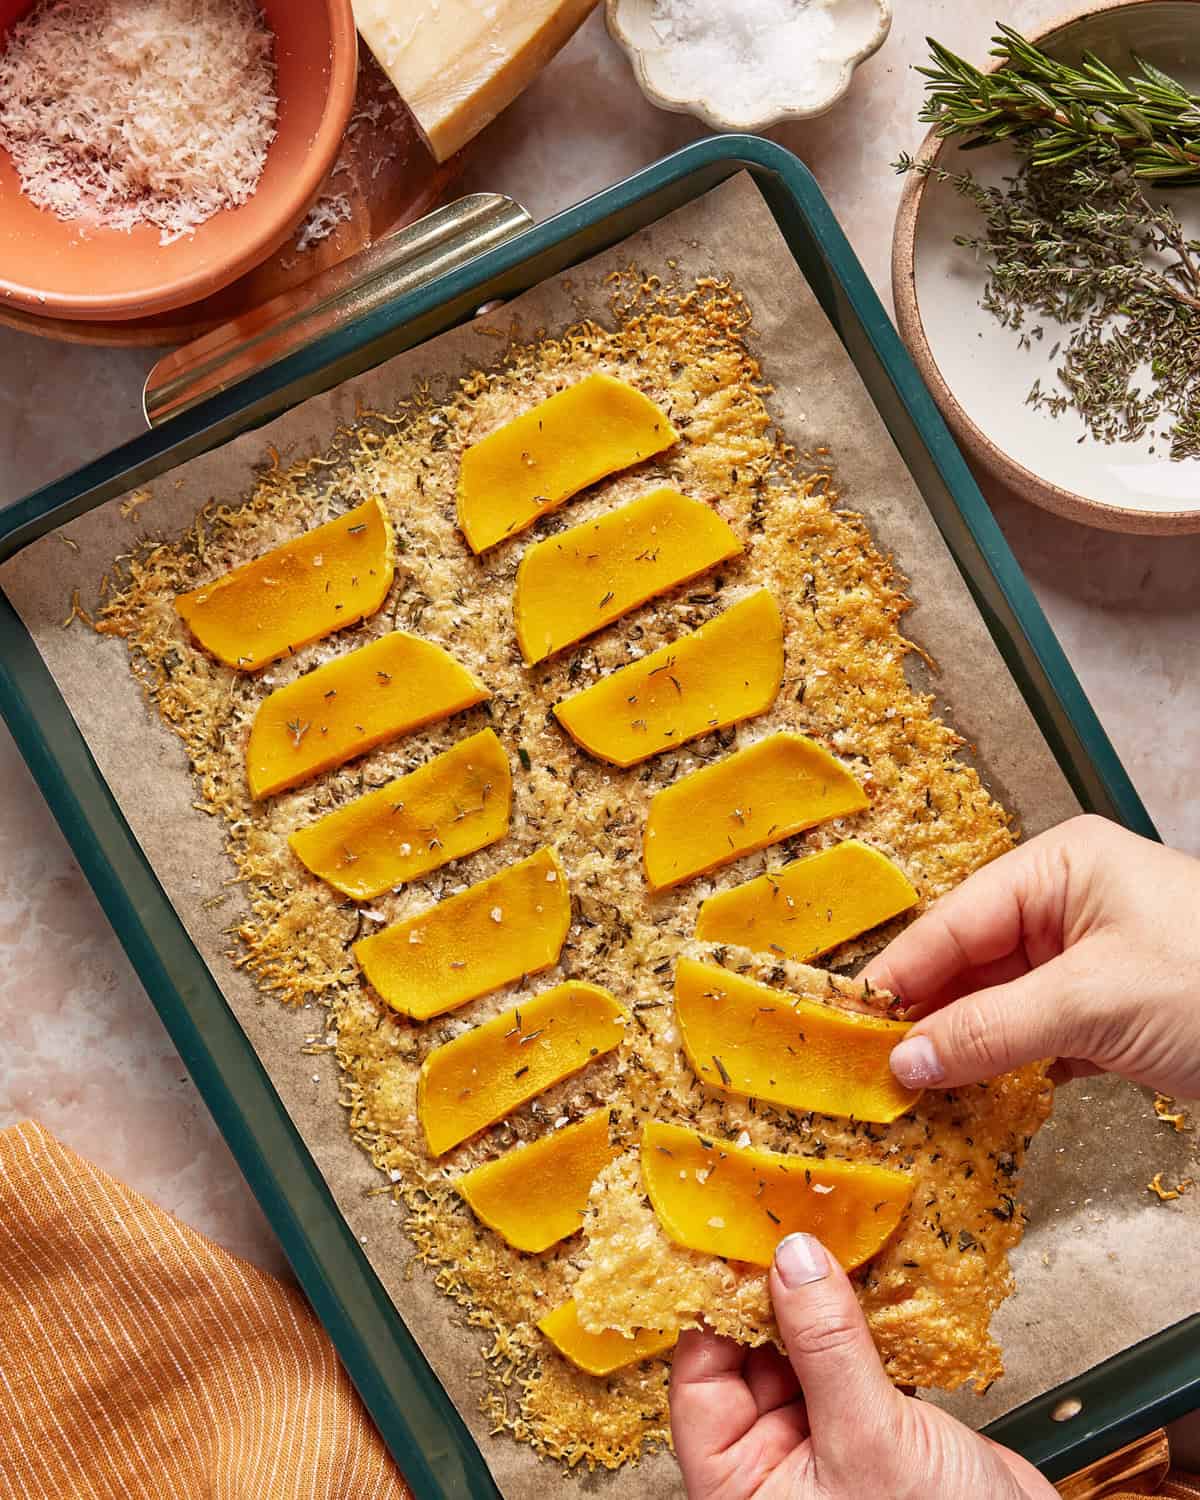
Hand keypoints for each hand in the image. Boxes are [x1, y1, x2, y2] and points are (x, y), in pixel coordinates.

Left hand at [670, 1232, 1055, 1498]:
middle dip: (771, 1294)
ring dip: (821, 1301)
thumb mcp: (869, 1440)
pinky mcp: (877, 1430)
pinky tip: (872, 1278)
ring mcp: (826, 1446)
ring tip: (828, 1238)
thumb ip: (826, 1347)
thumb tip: (791, 1262)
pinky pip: (854, 1360)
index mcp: (742, 1488)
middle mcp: (774, 1468)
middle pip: (749, 1357)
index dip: (713, 1309)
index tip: (732, 1243)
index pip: (701, 1380)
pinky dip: (864, 1322)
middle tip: (786, 1227)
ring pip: (804, 1352)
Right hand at [869, 814, 1199, 1097]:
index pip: (954, 921)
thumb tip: (906, 1061)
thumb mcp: (1095, 1002)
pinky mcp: (1109, 1009)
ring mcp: (1089, 958)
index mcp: (1058, 869)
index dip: (900, 974)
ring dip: (965, 1047)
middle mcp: (1066, 904)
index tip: (849, 1023)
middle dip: (928, 1015)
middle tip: (871, 1069)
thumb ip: (993, 1029)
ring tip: (911, 1091)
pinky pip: (1036, 1033)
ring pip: (1001, 1001)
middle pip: (971, 960)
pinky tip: (974, 1098)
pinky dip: (1008, 1065)